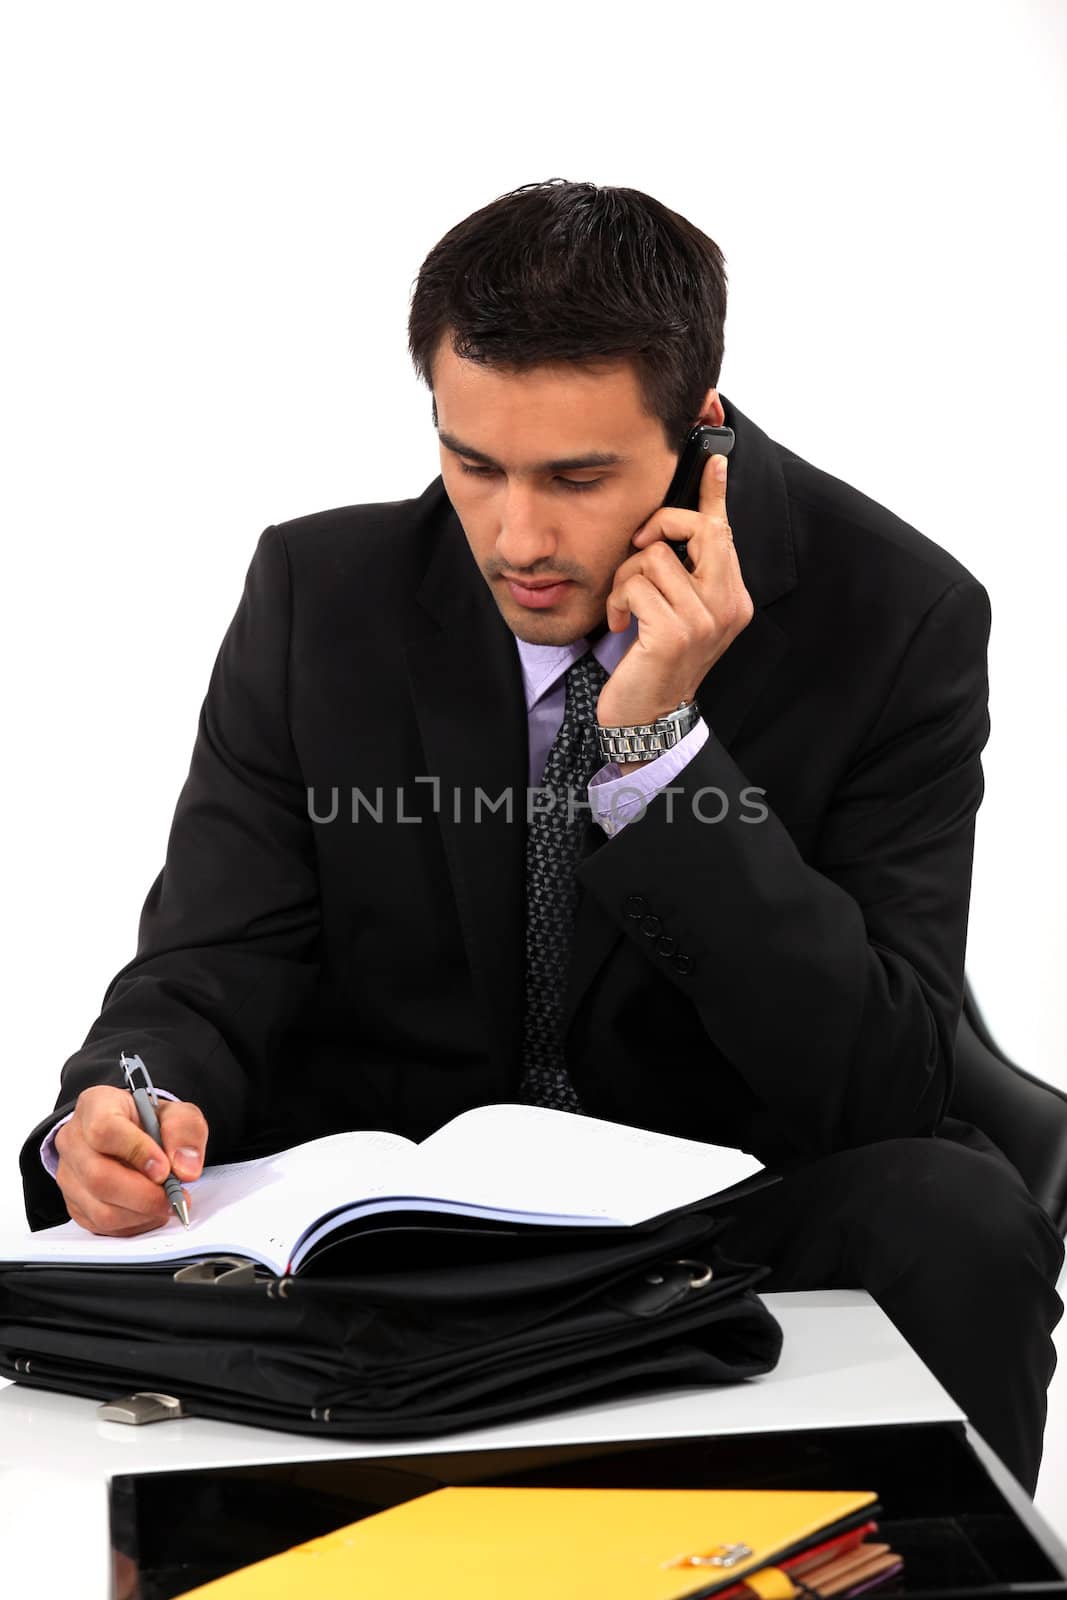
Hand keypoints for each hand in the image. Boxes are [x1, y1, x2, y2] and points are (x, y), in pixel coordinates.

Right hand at [54, 1085, 207, 1236]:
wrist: (134, 1135)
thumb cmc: (151, 1122)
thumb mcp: (178, 1113)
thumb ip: (185, 1132)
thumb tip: (185, 1169)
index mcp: (96, 1105)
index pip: (104, 1130)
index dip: (136, 1152)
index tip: (164, 1169)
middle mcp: (74, 1139)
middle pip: (98, 1176)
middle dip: (144, 1195)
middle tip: (174, 1197)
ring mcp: (69, 1174)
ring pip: (99, 1208)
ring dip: (141, 1213)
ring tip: (165, 1203)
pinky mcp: (74, 1203)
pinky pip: (101, 1225)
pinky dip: (133, 1224)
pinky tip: (150, 1210)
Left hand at [597, 451, 752, 729]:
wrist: (648, 718)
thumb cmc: (653, 663)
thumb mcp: (674, 612)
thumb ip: (681, 572)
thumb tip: (672, 526)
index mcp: (732, 598)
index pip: (725, 532)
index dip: (716, 493)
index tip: (715, 458)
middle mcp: (727, 606)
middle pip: (698, 529)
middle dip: (659, 525)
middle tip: (637, 544)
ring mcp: (704, 620)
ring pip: (654, 556)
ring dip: (625, 578)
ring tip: (624, 608)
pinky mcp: (673, 633)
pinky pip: (636, 585)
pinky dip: (617, 602)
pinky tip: (619, 626)